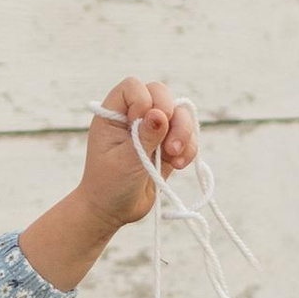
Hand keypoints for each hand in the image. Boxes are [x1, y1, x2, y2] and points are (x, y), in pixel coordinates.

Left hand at [81, 79, 198, 234]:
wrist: (114, 211)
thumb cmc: (109, 185)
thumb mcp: (124, 161)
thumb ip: (143, 137)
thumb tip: (160, 114)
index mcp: (113, 114)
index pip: (133, 87)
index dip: (143, 100)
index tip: (140, 124)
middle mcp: (134, 116)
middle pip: (161, 93)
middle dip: (170, 114)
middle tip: (168, 142)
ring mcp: (153, 130)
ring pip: (179, 113)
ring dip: (183, 132)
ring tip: (175, 157)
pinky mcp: (167, 146)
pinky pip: (188, 136)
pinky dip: (189, 148)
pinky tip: (179, 165)